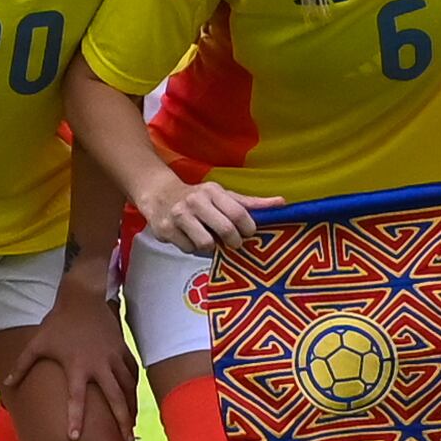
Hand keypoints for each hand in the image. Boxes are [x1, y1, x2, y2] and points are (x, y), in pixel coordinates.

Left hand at [15, 277, 138, 440]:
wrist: (82, 297)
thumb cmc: (57, 323)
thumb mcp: (37, 343)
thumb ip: (22, 365)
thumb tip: (7, 384)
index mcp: (77, 366)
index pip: (76, 398)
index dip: (74, 418)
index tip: (74, 438)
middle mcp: (99, 364)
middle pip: (115, 398)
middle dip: (122, 420)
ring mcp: (113, 357)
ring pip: (128, 388)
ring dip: (131, 408)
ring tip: (131, 427)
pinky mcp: (122, 349)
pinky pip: (132, 373)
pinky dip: (133, 388)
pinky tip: (133, 400)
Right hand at [134, 174, 275, 256]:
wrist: (159, 194)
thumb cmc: (198, 198)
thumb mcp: (223, 195)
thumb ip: (250, 203)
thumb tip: (282, 203)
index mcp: (212, 191)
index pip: (239, 213)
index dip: (248, 229)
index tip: (248, 234)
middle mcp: (195, 201)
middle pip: (225, 230)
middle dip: (233, 242)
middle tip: (233, 243)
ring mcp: (179, 216)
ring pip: (205, 244)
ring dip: (211, 248)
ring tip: (208, 240)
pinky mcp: (165, 230)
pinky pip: (188, 249)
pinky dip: (192, 249)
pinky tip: (190, 239)